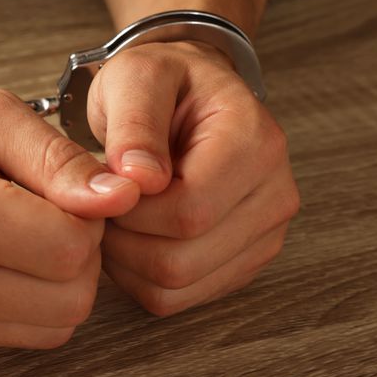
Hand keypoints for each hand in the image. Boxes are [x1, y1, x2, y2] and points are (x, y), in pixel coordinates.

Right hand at [0, 88, 140, 353]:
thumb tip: (120, 196)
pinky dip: (26, 302)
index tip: (66, 189)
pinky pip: (15, 337)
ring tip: (22, 234)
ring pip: (52, 326)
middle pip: (71, 297)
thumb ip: (57, 158)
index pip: (72, 246)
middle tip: (48, 211)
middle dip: (81, 253)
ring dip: (58, 282)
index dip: (90, 215)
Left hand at [88, 41, 299, 315]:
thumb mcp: (137, 78)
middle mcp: (274, 193)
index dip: (129, 210)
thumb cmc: (162, 82)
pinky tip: (133, 233)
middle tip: (101, 200)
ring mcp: (266, 233)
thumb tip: (139, 181)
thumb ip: (135, 125)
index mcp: (255, 142)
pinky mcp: (244, 261)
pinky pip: (180, 298)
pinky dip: (141, 276)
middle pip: (182, 259)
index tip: (102, 182)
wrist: (188, 93)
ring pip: (178, 286)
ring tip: (116, 213)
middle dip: (123, 237)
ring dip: (127, 260)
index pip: (187, 212)